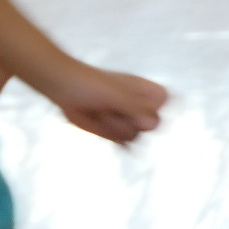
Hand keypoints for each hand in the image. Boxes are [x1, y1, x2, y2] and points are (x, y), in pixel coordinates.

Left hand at [43, 59, 167, 144]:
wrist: (63, 88)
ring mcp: (126, 119)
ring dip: (116, 129)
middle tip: (113, 108)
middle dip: (131, 120)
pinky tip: (105, 127)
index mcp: (143, 89)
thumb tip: (153, 125)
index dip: (156, 105)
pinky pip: (126, 144)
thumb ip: (136, 108)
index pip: (165, 100)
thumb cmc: (89, 83)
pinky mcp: (114, 132)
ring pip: (135, 136)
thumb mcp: (115, 94)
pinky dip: (118, 140)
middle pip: (153, 124)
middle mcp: (138, 105)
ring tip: (100, 113)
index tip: (137, 101)